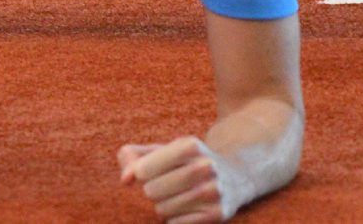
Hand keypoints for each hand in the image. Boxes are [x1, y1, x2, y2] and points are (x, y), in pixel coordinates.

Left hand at [119, 137, 248, 222]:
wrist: (236, 176)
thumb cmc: (188, 164)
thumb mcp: (165, 151)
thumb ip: (134, 157)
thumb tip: (126, 179)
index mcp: (191, 146)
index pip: (143, 169)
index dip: (140, 174)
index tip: (149, 171)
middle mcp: (206, 166)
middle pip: (151, 191)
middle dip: (153, 190)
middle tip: (168, 184)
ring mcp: (213, 191)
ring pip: (163, 209)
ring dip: (165, 206)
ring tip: (180, 196)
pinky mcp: (217, 213)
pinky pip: (176, 223)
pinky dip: (176, 219)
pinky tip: (189, 208)